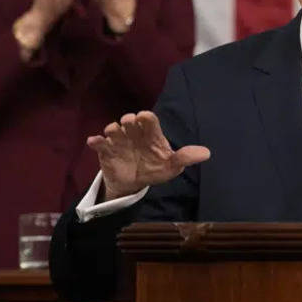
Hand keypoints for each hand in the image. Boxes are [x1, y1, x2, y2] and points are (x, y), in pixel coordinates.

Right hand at [87, 111, 211, 200]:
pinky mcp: (106, 151)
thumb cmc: (154, 169)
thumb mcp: (171, 166)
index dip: (146, 117)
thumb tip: (207, 153)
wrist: (133, 184)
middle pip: (130, 121)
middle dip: (129, 120)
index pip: (149, 119)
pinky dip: (96, 141)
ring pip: (113, 129)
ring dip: (113, 129)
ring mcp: (119, 141)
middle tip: (129, 124)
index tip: (144, 118)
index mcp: (150, 134)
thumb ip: (185, 158)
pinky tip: (94, 142)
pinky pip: (99, 143)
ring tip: (114, 133)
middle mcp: (134, 134)